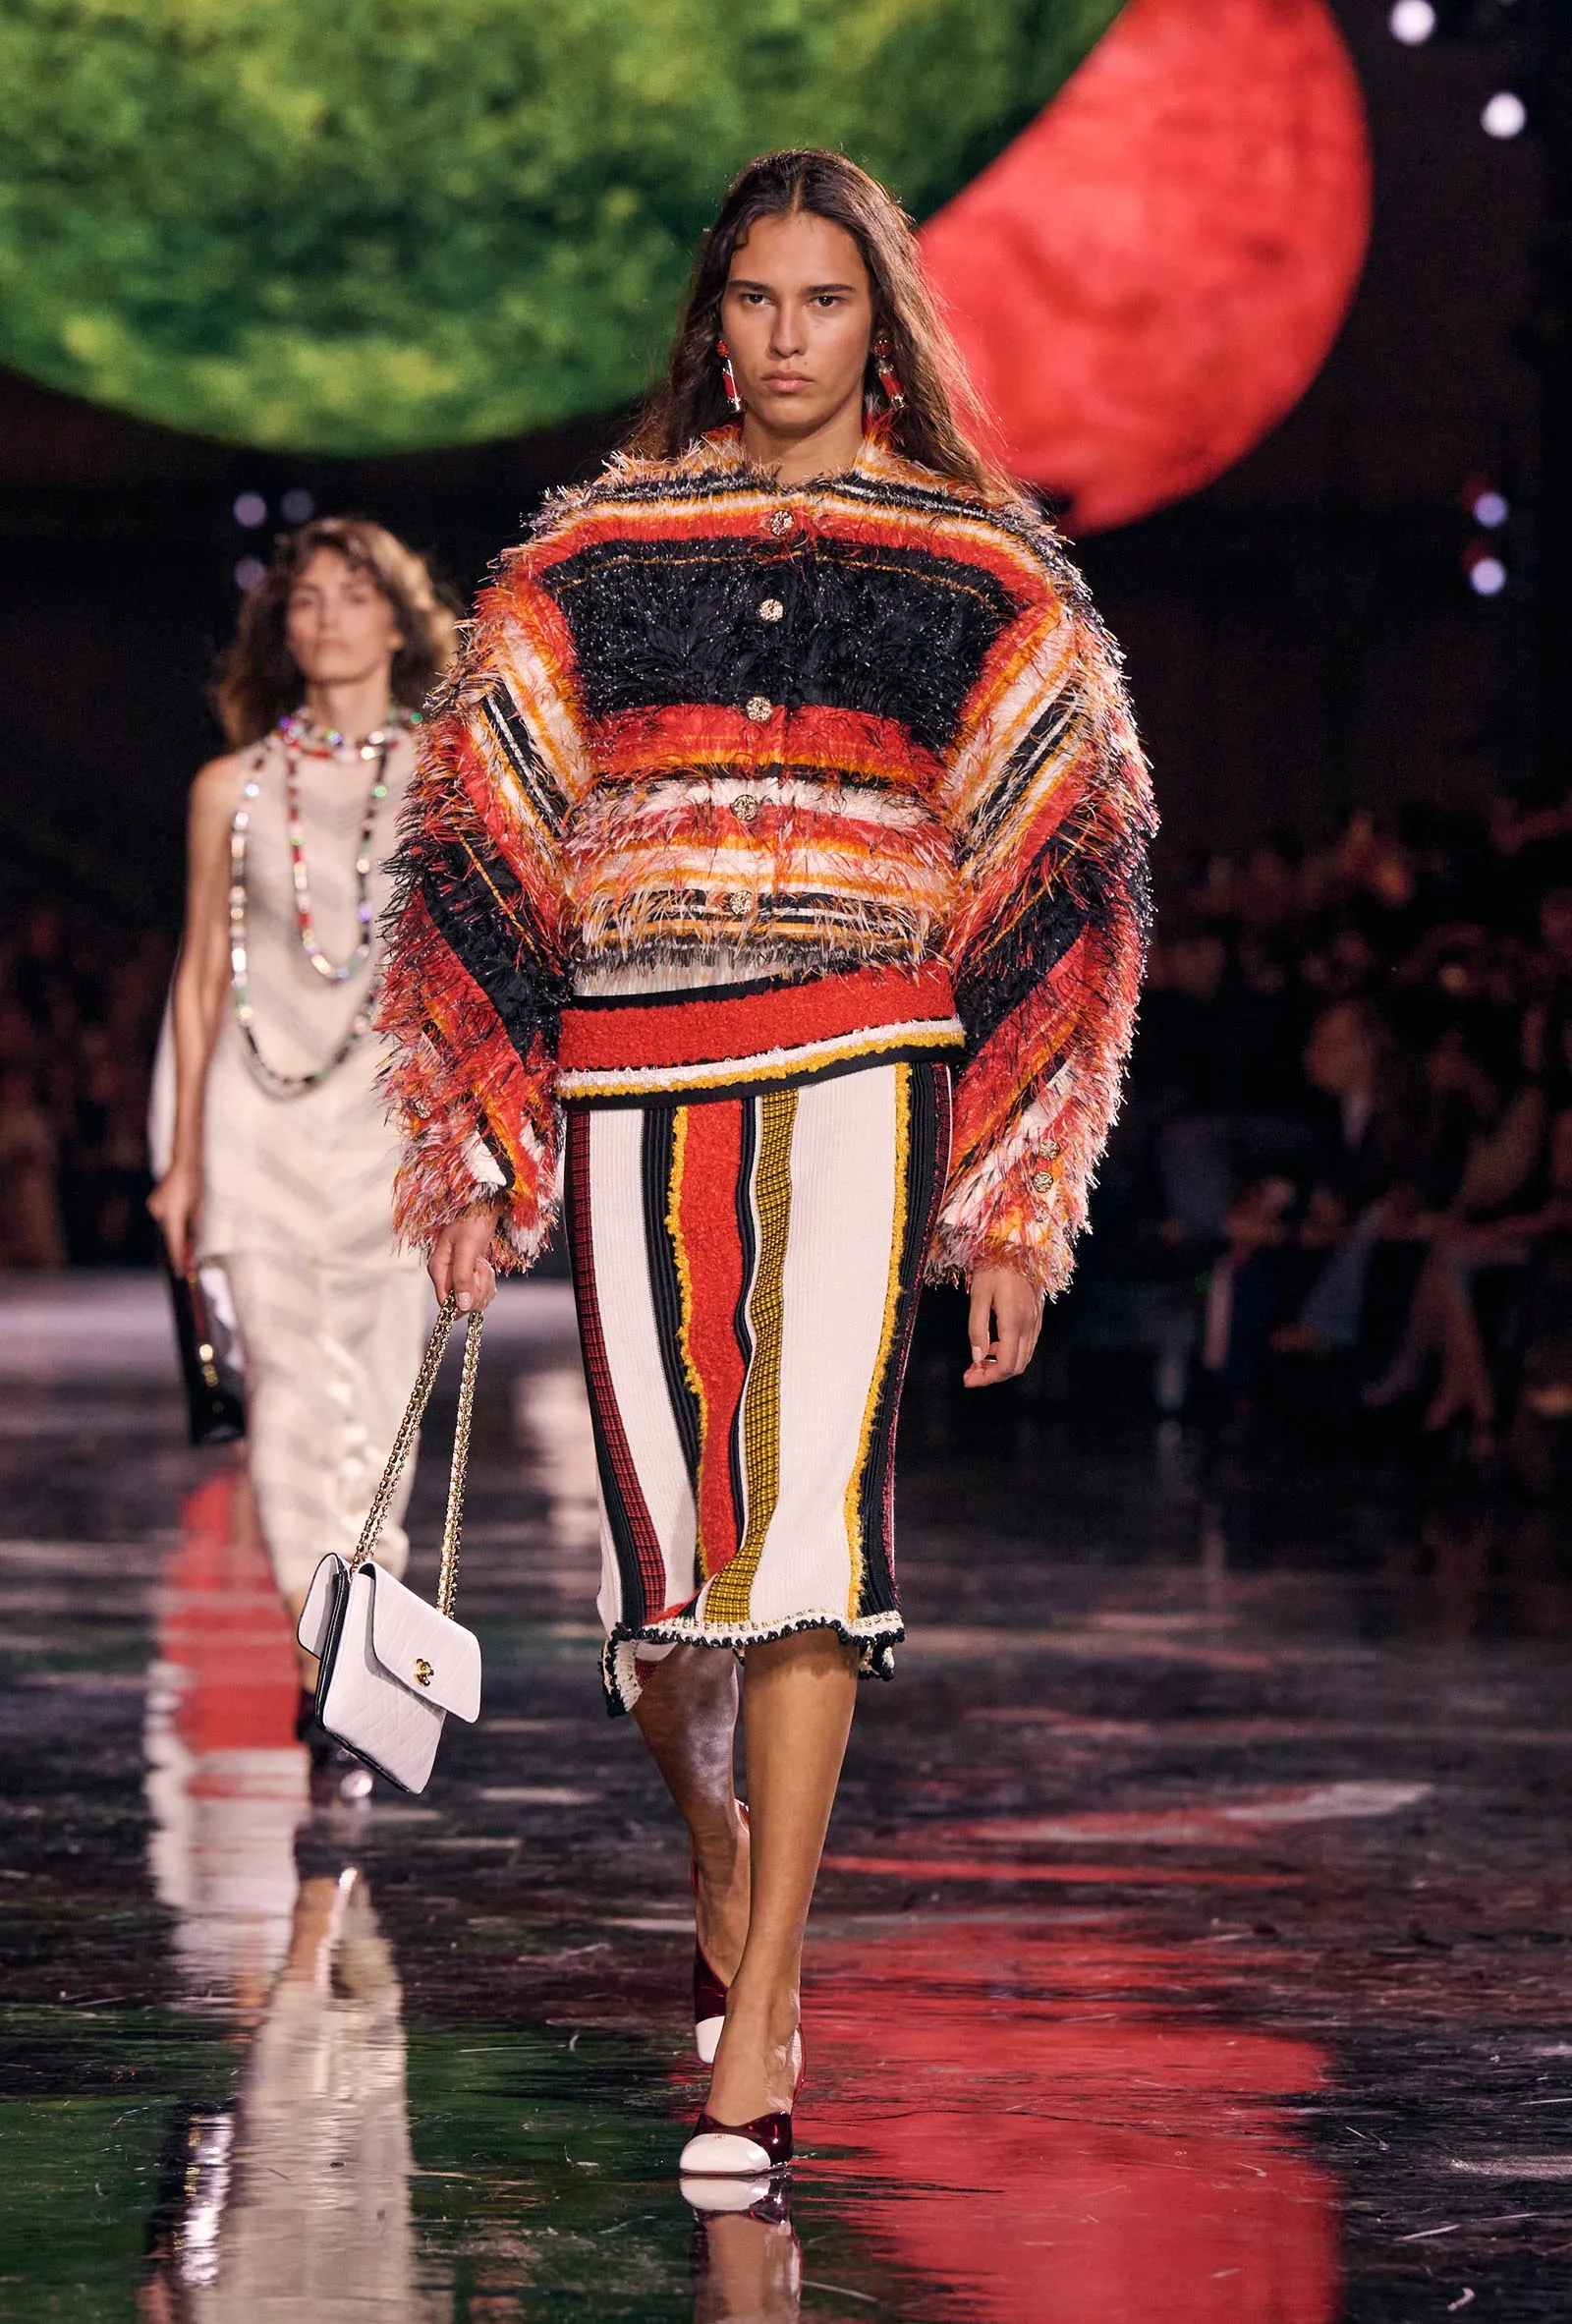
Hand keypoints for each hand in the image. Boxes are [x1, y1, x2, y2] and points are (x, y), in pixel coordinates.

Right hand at [147, 1160, 201, 1274]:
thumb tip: (190, 1248)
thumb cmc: (194, 1185)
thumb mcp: (197, 1210)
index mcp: (172, 1216)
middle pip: (170, 1236)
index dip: (178, 1259)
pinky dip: (171, 1221)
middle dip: (179, 1247)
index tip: (181, 1271)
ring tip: (187, 1217)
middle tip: (188, 1261)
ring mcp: (154, 1208)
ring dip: (176, 1231)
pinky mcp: (154, 1203)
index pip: (174, 1243)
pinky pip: (164, 1218)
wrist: (183, 1164)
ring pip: (167, 1227)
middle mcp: (160, 1213)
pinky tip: (179, 1210)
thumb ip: (193, 1231)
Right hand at [429, 1202, 501, 1313]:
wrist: (484, 1207)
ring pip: (473, 1298)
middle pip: (462, 1303)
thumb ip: (463, 1278)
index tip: (476, 1285)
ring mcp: (458, 1275)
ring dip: (485, 1284)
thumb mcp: (467, 1249)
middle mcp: (446, 1275)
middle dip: (477, 1289)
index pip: (446, 1303)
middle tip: (480, 1267)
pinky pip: (480, 1291)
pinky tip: (486, 1266)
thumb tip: (462, 1307)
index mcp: (438, 1269)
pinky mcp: (470, 1275)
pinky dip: (488, 1282)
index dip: (463, 1302)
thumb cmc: (472, 1222)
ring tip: (483, 1263)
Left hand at [964, 1265, 1042, 1386]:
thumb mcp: (978, 1295)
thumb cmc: (994, 1265)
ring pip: (1023, 1357)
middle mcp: (1029, 1325)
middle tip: (970, 1373)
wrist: (1019, 1242)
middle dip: (992, 1375)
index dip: (986, 1378)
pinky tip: (993, 1344)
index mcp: (1014, 1322)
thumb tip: (977, 1358)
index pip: (1006, 1365)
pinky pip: (1027, 1343)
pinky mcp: (1037, 1314)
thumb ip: (977, 1328)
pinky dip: (1010, 1352)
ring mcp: (1036, 1320)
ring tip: (978, 1361)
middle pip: (1016, 1366)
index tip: (967, 1378)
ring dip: (1001, 1364)